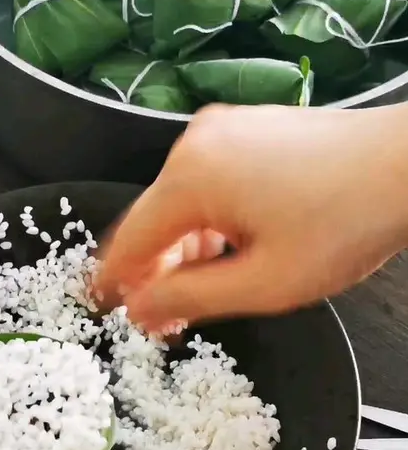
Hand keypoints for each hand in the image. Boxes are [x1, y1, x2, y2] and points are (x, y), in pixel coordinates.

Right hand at [94, 103, 407, 331]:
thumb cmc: (347, 222)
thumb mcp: (263, 283)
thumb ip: (188, 300)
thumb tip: (138, 310)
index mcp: (190, 178)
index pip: (128, 240)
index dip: (112, 281)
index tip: (103, 309)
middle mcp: (194, 145)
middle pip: (152, 220)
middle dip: (154, 271)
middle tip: (164, 319)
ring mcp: (221, 131)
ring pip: (179, 203)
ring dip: (183, 249)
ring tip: (201, 291)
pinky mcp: (245, 130)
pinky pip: (206, 182)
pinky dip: (206, 221)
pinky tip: (227, 251)